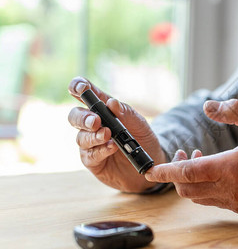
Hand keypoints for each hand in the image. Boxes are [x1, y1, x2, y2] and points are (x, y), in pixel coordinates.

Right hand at [67, 76, 166, 192]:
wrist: (152, 159)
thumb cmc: (142, 137)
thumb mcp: (138, 122)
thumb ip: (125, 112)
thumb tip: (111, 102)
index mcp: (102, 110)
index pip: (85, 95)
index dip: (78, 87)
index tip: (81, 87)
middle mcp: (92, 125)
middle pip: (75, 116)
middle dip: (83, 118)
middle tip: (96, 121)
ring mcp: (91, 144)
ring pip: (81, 137)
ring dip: (93, 136)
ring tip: (107, 135)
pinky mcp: (93, 161)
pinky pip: (90, 156)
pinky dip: (100, 150)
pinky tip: (111, 147)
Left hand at [145, 99, 237, 213]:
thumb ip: (234, 111)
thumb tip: (208, 105)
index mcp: (231, 167)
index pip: (187, 173)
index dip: (165, 171)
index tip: (150, 169)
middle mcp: (230, 189)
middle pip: (187, 189)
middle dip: (176, 174)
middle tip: (181, 153)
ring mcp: (236, 201)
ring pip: (198, 197)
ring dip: (190, 180)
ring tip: (198, 158)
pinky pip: (213, 201)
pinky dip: (204, 188)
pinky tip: (214, 172)